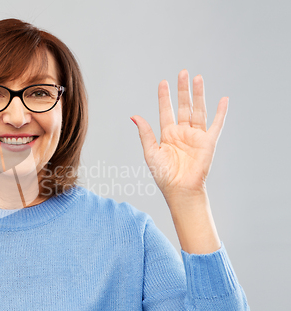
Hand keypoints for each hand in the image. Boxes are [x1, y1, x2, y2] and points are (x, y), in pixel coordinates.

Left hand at [131, 69, 227, 199]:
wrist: (179, 190)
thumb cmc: (164, 175)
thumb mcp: (151, 151)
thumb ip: (145, 133)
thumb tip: (134, 116)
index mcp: (168, 134)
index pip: (166, 110)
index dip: (164, 97)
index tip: (163, 82)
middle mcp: (182, 133)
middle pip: (183, 106)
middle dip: (182, 90)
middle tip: (182, 72)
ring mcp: (196, 136)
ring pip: (198, 110)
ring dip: (198, 95)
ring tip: (198, 78)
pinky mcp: (208, 142)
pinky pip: (216, 124)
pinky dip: (221, 112)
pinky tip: (224, 99)